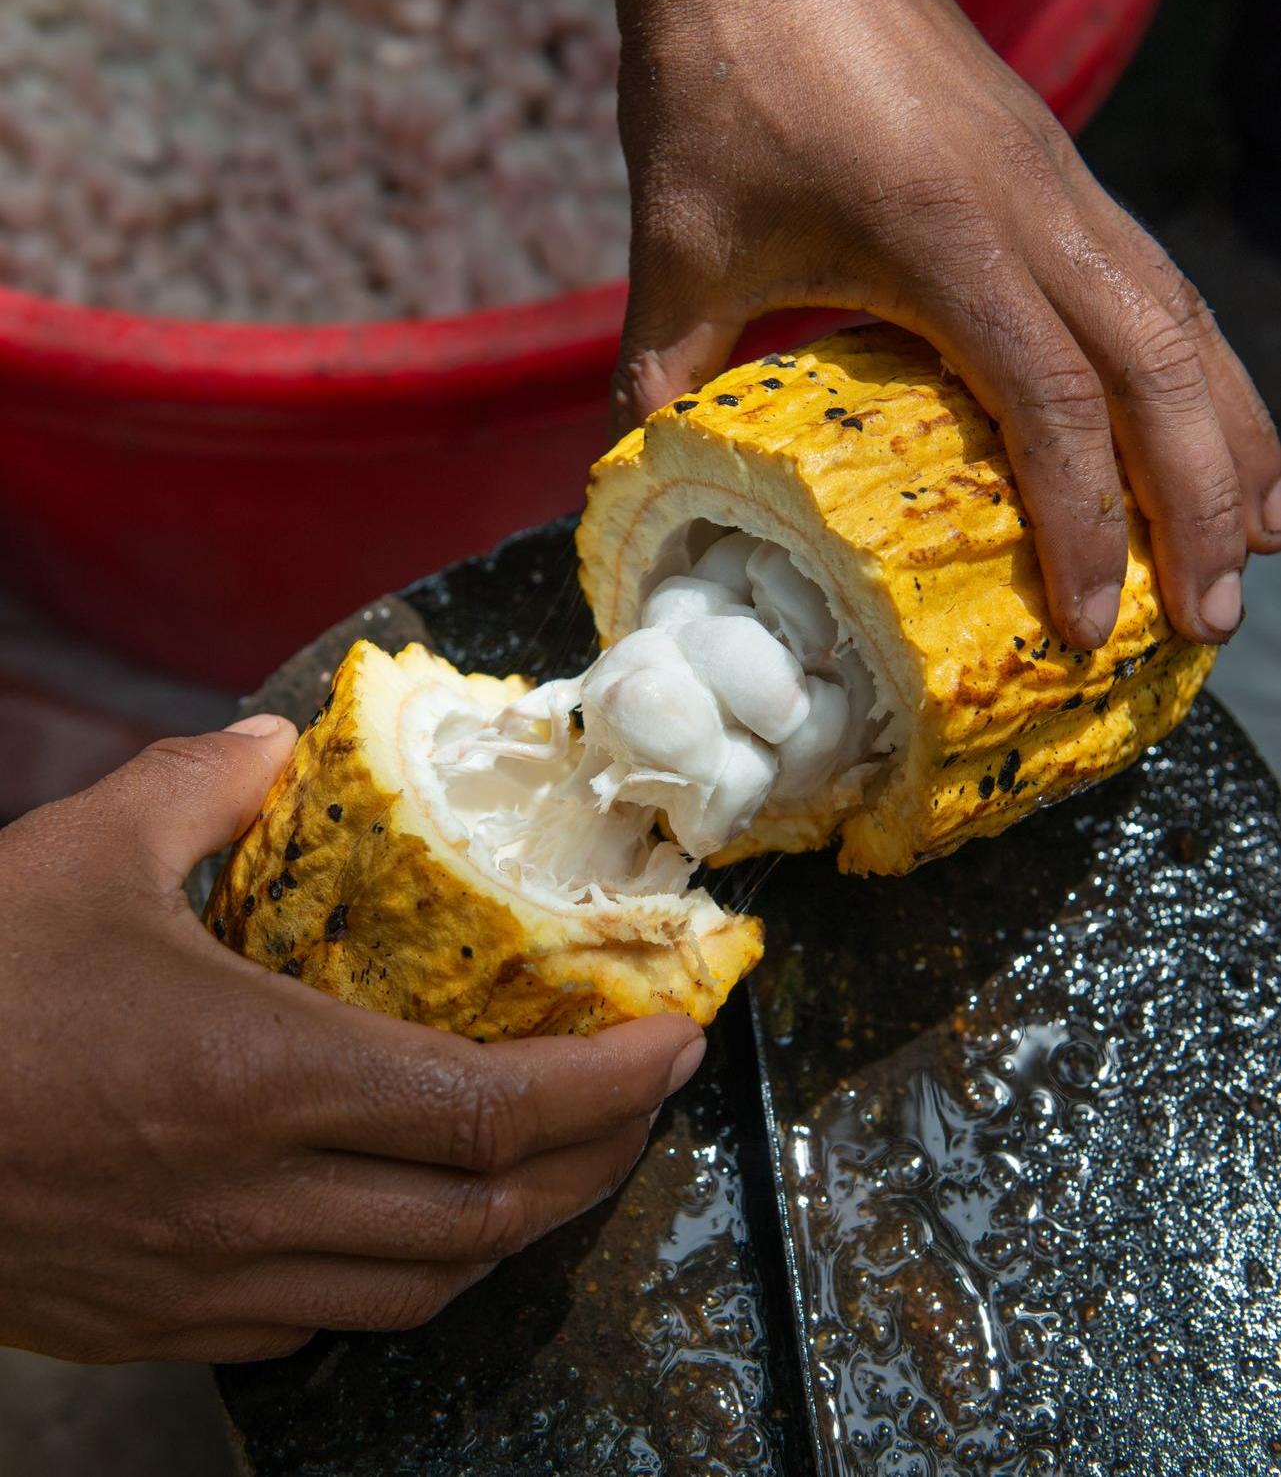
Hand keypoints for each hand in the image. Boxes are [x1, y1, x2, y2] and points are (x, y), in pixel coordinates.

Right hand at [0, 717, 704, 1363]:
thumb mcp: (80, 853)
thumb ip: (201, 789)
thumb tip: (272, 750)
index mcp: (261, 1075)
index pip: (492, 1108)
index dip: (609, 1084)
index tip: (676, 1042)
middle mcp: (257, 1197)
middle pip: (490, 1211)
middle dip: (599, 1156)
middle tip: (645, 1094)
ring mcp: (211, 1278)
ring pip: (423, 1284)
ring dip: (516, 1222)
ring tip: (558, 1157)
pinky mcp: (163, 1320)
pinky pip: (328, 1319)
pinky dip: (409, 1269)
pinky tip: (413, 1218)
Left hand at [580, 0, 1280, 648]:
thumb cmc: (716, 82)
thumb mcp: (678, 249)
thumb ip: (663, 379)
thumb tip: (635, 486)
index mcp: (947, 235)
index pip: (1053, 404)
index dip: (1083, 525)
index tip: (1090, 628)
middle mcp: (1035, 208)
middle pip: (1162, 370)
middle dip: (1201, 505)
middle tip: (1207, 622)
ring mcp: (1058, 181)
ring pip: (1184, 319)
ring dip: (1230, 436)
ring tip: (1257, 542)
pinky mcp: (1055, 167)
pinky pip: (1156, 280)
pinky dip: (1196, 365)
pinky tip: (1207, 422)